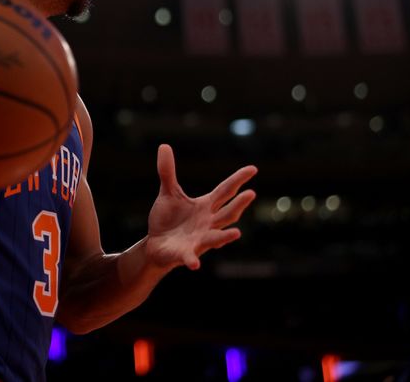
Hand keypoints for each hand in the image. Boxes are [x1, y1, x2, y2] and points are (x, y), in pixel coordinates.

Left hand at [145, 144, 256, 270]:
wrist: (156, 244)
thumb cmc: (167, 219)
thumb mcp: (168, 193)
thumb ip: (167, 172)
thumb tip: (164, 145)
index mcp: (205, 207)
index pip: (225, 191)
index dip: (238, 179)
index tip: (253, 168)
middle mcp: (207, 223)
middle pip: (227, 213)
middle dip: (239, 204)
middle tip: (251, 193)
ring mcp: (199, 239)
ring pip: (216, 237)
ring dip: (226, 236)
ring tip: (237, 234)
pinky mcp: (185, 254)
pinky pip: (190, 257)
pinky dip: (192, 260)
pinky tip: (195, 265)